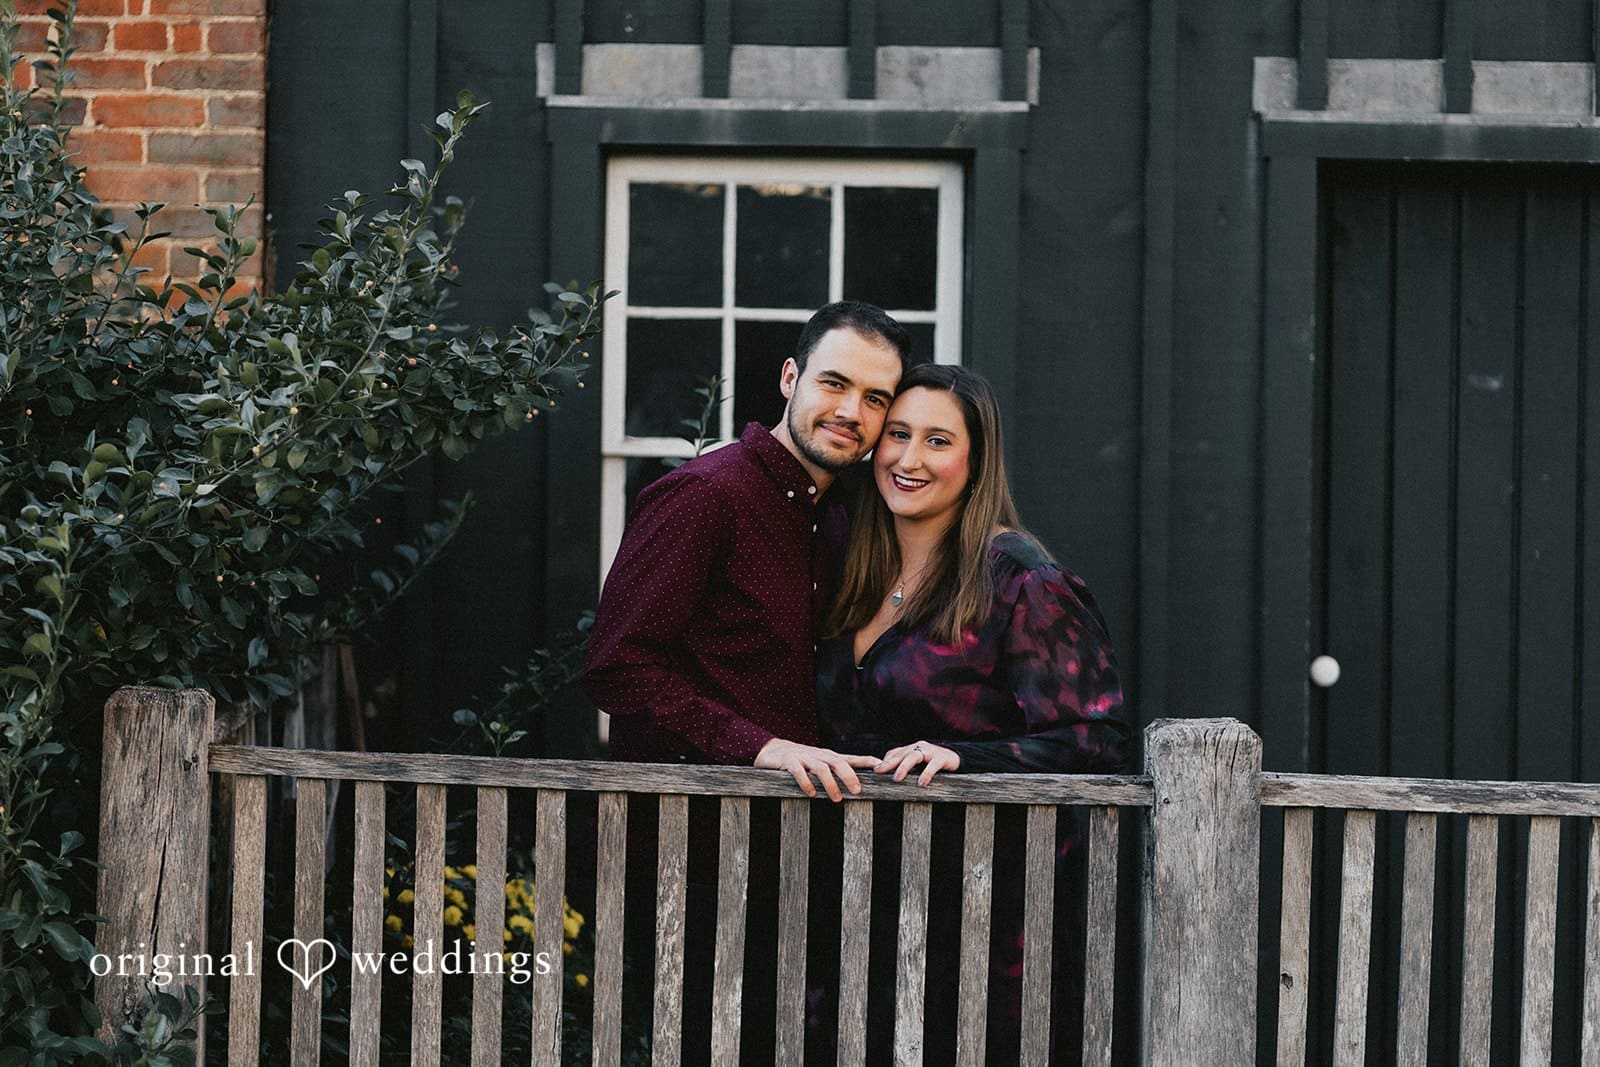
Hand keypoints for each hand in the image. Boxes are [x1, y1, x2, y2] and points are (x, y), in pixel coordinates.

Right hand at [755, 738, 879, 802]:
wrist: (773, 750)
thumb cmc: (802, 761)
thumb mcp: (821, 764)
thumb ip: (836, 772)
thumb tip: (858, 786)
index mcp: (829, 757)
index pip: (851, 758)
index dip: (866, 761)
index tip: (881, 767)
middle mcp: (819, 756)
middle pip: (838, 762)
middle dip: (849, 776)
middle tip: (857, 791)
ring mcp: (804, 757)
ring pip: (821, 768)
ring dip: (830, 783)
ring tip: (836, 799)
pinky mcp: (789, 761)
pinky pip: (798, 771)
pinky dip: (806, 782)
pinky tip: (811, 793)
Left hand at [875, 740, 960, 785]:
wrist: (955, 758)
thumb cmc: (932, 762)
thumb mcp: (916, 763)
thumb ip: (903, 764)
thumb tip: (885, 773)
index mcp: (911, 749)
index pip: (895, 754)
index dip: (885, 761)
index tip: (875, 770)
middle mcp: (919, 747)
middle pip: (901, 754)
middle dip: (889, 763)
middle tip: (879, 772)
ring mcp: (930, 751)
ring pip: (914, 756)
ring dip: (904, 767)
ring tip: (897, 778)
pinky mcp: (942, 758)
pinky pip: (933, 765)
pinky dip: (926, 774)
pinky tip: (921, 783)